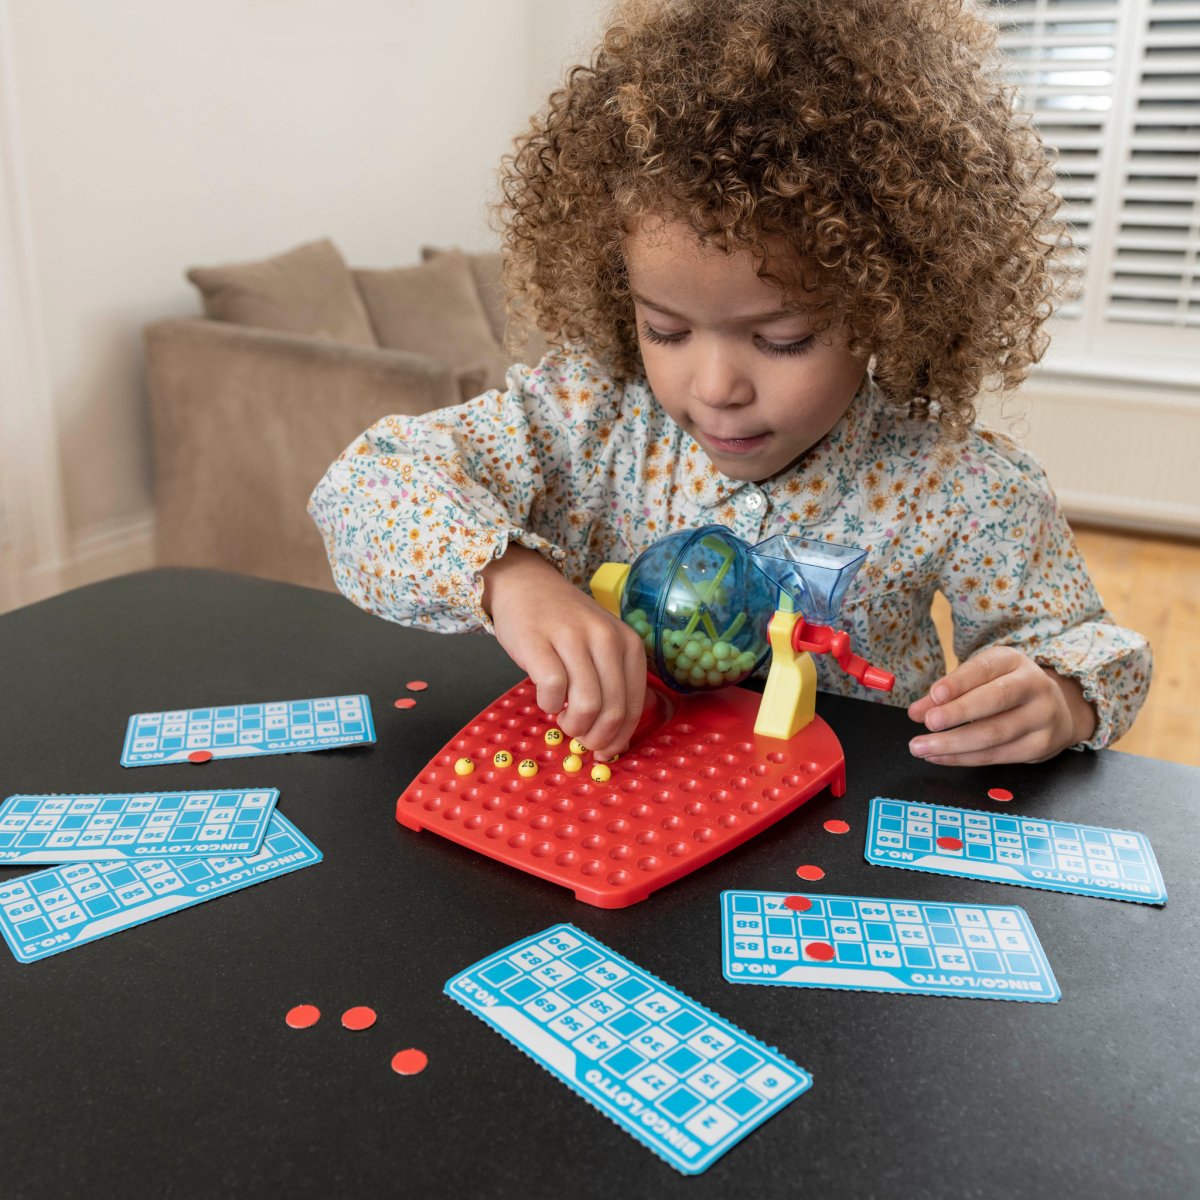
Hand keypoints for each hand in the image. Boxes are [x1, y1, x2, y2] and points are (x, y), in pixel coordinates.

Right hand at [481, 545, 646, 758]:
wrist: (526, 585)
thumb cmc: (565, 624)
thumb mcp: (602, 645)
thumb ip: (613, 684)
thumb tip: (614, 741)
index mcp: (629, 643)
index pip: (634, 705)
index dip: (619, 737)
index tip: (605, 750)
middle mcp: (606, 638)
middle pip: (612, 710)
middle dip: (596, 737)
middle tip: (580, 737)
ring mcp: (573, 638)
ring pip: (587, 705)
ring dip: (573, 725)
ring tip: (563, 717)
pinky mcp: (539, 642)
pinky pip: (553, 690)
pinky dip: (549, 705)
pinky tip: (547, 698)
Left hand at [907, 646, 1096, 765]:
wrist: (1058, 710)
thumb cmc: (1006, 689)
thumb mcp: (980, 679)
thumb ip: (947, 692)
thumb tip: (915, 712)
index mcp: (1014, 661)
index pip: (985, 669)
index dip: (960, 682)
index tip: (936, 695)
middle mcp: (1034, 686)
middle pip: (995, 700)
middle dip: (958, 712)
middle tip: (928, 722)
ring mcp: (1041, 717)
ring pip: (994, 733)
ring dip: (953, 743)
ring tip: (921, 747)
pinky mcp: (1039, 746)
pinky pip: (996, 755)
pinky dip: (963, 758)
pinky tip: (939, 756)